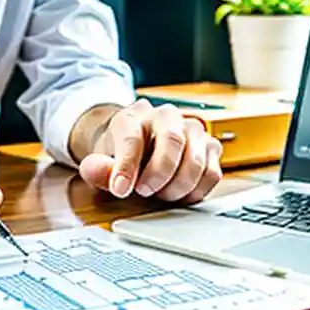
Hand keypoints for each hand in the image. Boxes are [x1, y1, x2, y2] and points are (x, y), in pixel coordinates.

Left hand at [77, 100, 223, 202]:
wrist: (140, 147)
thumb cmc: (122, 154)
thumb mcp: (102, 162)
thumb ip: (98, 168)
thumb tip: (99, 172)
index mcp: (135, 115)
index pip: (132, 136)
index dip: (126, 166)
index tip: (120, 189)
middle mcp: (167, 116)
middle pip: (173, 140)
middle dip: (159, 174)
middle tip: (145, 192)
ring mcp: (193, 130)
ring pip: (197, 160)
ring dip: (178, 187)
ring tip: (161, 194)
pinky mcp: (211, 147)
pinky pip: (212, 173)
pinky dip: (196, 191)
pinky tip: (179, 194)